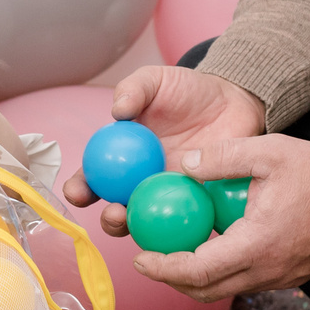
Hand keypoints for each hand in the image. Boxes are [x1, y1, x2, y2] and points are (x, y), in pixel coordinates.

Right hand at [60, 64, 265, 237]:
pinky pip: (187, 218)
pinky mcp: (198, 200)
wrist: (231, 99)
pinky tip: (181, 224)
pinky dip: (181, 227)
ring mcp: (169, 193)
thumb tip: (117, 111)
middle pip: (116, 209)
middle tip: (115, 213)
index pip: (92, 178)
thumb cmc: (187, 90)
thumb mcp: (156, 80)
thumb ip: (134, 89)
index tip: (78, 192)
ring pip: (149, 222)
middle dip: (108, 220)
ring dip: (142, 229)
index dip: (79, 189)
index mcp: (121, 157)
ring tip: (147, 221)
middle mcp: (140, 181)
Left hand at [130, 133, 309, 300]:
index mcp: (255, 246)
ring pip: (226, 289)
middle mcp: (266, 271)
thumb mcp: (268, 152)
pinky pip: (247, 281)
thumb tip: (184, 165)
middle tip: (150, 259)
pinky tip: (214, 246)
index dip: (163, 269)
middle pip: (205, 291)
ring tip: (176, 253)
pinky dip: (222, 272)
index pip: (196, 271)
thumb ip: (222, 157)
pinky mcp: (291, 276)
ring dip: (197, 277)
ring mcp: (281, 278)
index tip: (140, 258)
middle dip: (172, 279)